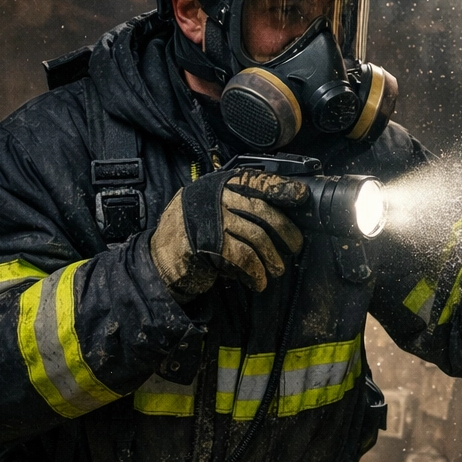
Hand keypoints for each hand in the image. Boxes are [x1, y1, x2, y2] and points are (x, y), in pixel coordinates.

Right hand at [150, 169, 308, 298]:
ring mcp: (210, 218)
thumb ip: (242, 209)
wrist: (160, 260)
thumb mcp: (216, 214)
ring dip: (272, 257)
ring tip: (276, 270)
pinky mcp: (207, 244)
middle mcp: (215, 196)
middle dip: (285, 230)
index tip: (301, 195)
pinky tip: (259, 281)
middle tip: (294, 247)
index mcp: (220, 184)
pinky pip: (243, 257)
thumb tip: (284, 214)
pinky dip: (255, 272)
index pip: (256, 179)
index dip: (281, 187)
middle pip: (262, 210)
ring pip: (256, 236)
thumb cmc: (194, 238)